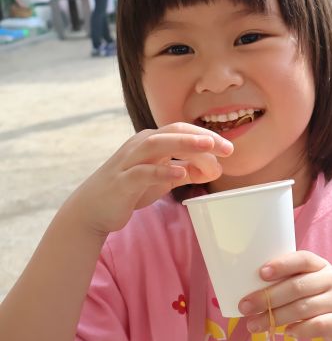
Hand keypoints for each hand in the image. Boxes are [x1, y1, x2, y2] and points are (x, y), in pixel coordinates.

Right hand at [67, 123, 232, 236]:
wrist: (92, 210)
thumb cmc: (129, 189)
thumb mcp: (162, 178)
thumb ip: (186, 171)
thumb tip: (214, 168)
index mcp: (151, 141)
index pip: (183, 130)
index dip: (207, 136)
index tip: (229, 148)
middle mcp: (140, 145)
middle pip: (174, 131)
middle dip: (202, 138)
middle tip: (228, 148)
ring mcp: (129, 161)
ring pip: (158, 144)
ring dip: (185, 144)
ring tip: (208, 148)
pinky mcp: (122, 180)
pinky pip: (143, 171)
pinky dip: (162, 170)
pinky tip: (180, 173)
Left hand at [240, 251, 331, 340]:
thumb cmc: (323, 301)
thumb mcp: (311, 285)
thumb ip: (288, 283)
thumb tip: (249, 291)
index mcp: (321, 266)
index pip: (303, 259)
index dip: (282, 264)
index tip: (261, 273)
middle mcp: (331, 280)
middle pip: (297, 287)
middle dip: (268, 297)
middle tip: (245, 307)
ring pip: (302, 308)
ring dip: (275, 318)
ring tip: (254, 325)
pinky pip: (316, 326)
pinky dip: (298, 330)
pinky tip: (286, 333)